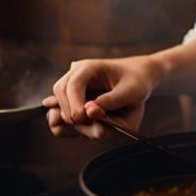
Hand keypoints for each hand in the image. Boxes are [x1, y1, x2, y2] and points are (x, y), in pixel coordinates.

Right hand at [42, 55, 163, 139]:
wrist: (138, 77)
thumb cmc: (136, 82)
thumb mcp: (133, 90)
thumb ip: (113, 101)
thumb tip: (90, 112)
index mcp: (90, 67)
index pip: (74, 83)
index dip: (74, 103)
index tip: (82, 118)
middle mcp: (76, 74)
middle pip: (60, 92)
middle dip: (71, 112)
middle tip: (88, 125)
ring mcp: (71, 86)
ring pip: (57, 103)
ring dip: (69, 119)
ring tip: (90, 127)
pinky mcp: (71, 99)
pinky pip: (59, 112)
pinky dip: (64, 124)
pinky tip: (79, 129)